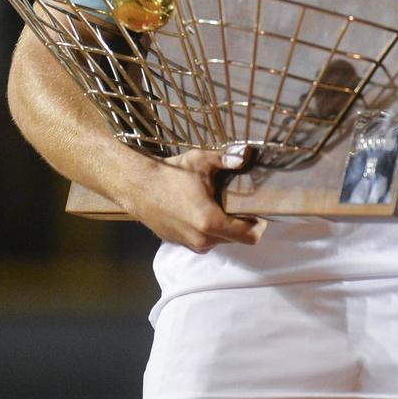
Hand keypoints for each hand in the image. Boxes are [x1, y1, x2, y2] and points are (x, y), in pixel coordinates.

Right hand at [124, 148, 266, 252]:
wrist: (138, 186)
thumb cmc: (171, 174)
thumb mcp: (201, 161)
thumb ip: (228, 159)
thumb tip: (248, 154)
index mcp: (211, 222)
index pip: (249, 236)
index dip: (259, 224)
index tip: (258, 210)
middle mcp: (203, 240)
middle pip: (236, 238)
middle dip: (241, 223)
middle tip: (240, 203)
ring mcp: (190, 244)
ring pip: (219, 240)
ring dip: (224, 226)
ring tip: (219, 204)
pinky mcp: (180, 243)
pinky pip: (203, 240)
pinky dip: (207, 229)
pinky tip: (201, 210)